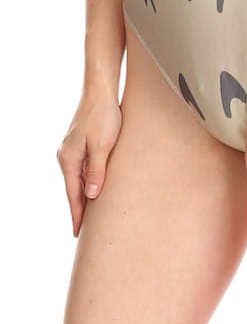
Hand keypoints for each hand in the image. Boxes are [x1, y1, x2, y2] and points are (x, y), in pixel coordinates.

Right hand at [56, 93, 122, 236]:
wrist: (101, 90)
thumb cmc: (103, 115)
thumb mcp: (103, 146)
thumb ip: (97, 171)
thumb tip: (91, 196)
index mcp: (69, 159)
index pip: (73, 194)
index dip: (77, 214)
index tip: (78, 233)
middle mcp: (66, 156)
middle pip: (74, 188)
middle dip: (80, 208)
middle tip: (85, 230)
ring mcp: (73, 149)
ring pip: (78, 178)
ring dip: (85, 194)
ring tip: (92, 213)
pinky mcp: (80, 142)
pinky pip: (82, 168)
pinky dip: (88, 180)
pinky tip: (95, 185)